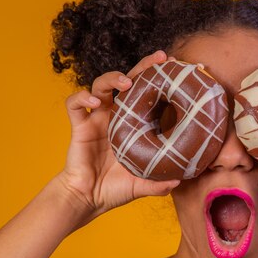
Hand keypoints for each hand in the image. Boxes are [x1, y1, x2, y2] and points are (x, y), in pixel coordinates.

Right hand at [57, 50, 179, 224]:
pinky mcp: (80, 126)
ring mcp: (97, 119)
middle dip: (143, 66)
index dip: (161, 81)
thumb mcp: (143, 186)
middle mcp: (117, 116)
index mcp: (134, 125)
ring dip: (113, 78)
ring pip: (100, 85)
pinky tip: (94, 102)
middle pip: (128, 81)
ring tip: (126, 82)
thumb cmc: (115, 189)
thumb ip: (160, 184)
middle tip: (160, 58)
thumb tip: (181, 180)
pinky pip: (75, 104)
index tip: (177, 70)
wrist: (88, 199)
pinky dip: (82, 97)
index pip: (149, 94)